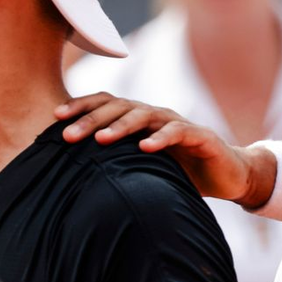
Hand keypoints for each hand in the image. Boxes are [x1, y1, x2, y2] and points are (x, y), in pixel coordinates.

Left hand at [56, 92, 268, 203]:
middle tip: (67, 135)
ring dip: (121, 126)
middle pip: (118, 108)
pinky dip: (161, 138)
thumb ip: (115, 165)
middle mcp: (154, 116)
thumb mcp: (141, 168)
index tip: (54, 118)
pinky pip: (178, 131)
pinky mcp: (200, 136)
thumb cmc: (179, 171)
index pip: (105, 105)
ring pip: (144, 115)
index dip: (81, 107)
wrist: (227, 174)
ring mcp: (177, 124)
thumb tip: (71, 177)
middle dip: (91, 120)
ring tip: (101, 139)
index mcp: (138, 120)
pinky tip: (145, 147)